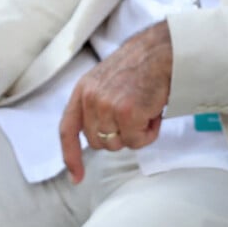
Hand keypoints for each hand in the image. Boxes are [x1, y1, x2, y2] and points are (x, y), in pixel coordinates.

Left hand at [59, 20, 171, 183]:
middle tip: (135, 112)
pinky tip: (153, 111)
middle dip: (118, 135)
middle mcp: (90, 98)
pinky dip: (149, 132)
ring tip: (145, 108)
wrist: (159, 50)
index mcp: (83, 89)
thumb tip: (98, 135)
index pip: (68, 128)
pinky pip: (137, 142)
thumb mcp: (104, 80)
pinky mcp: (127, 113)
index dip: (70, 155)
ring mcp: (107, 106)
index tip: (76, 176)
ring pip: (119, 144)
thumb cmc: (139, 65)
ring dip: (136, 133)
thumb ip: (95, 105)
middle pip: (98, 143)